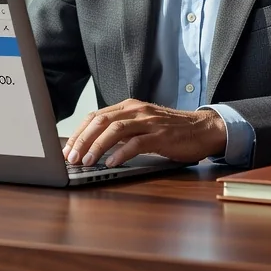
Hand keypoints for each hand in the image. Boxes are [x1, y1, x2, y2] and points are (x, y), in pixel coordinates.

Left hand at [62, 99, 226, 167]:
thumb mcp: (142, 126)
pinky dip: (121, 153)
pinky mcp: (160, 135)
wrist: (202, 129)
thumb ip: (122, 131)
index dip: (79, 132)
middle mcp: (136, 111)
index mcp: (129, 107)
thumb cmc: (171, 131)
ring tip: (87, 161)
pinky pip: (136, 143)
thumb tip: (95, 145)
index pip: (96, 116)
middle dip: (82, 140)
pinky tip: (111, 163)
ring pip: (115, 130)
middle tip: (71, 157)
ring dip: (97, 146)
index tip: (68, 149)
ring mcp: (149, 122)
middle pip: (101, 121)